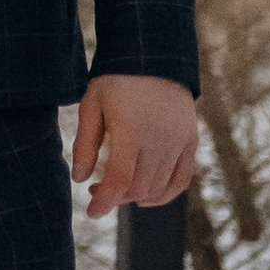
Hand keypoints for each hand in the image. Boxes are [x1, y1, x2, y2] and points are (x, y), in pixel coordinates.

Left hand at [72, 75, 200, 219]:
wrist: (153, 57)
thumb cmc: (116, 80)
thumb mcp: (91, 106)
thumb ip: (85, 144)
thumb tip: (79, 179)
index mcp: (132, 131)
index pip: (120, 180)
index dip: (104, 201)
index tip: (91, 213)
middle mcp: (160, 140)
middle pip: (139, 187)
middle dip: (116, 197)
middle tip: (97, 189)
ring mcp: (179, 142)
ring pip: (159, 187)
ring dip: (137, 196)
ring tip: (117, 188)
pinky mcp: (191, 141)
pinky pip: (182, 180)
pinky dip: (165, 194)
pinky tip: (146, 197)